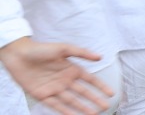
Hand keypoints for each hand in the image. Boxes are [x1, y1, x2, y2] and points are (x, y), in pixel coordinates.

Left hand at [0, 37, 114, 114]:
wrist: (19, 55)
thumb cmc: (41, 49)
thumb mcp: (64, 48)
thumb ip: (82, 53)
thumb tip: (100, 57)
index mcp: (72, 69)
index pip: (90, 80)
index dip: (101, 87)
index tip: (112, 93)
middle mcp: (65, 80)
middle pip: (83, 93)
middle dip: (95, 100)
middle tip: (105, 107)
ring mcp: (54, 88)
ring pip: (71, 101)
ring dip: (82, 108)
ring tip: (93, 114)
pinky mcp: (42, 95)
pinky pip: (55, 105)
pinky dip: (64, 111)